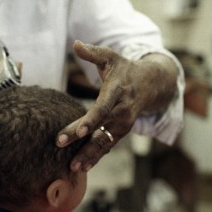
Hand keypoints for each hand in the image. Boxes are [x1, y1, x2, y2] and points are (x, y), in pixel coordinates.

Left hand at [57, 41, 177, 170]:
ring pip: (105, 142)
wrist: (150, 85)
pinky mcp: (120, 132)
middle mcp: (122, 111)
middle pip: (101, 128)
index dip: (91, 120)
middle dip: (83, 140)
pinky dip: (95, 157)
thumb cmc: (124, 69)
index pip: (103, 108)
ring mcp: (123, 124)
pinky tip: (82, 167)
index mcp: (117, 92)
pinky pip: (107, 146)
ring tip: (73, 168)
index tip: (78, 131)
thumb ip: (92, 52)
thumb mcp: (111, 58)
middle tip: (61, 145)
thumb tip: (76, 44)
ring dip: (89, 156)